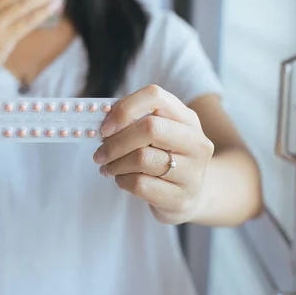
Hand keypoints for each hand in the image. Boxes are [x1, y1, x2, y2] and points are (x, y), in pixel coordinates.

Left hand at [93, 85, 214, 224]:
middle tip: (99, 154)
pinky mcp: (181, 198)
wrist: (190, 196)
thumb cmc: (164, 159)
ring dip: (115, 164)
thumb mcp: (156, 136)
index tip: (105, 128)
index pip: (155, 96)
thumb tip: (103, 124)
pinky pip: (141, 184)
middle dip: (116, 142)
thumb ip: (133, 123)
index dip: (125, 109)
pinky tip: (122, 181)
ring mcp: (192, 172)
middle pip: (150, 128)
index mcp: (186, 118)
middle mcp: (196, 142)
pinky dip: (123, 181)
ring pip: (142, 158)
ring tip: (108, 168)